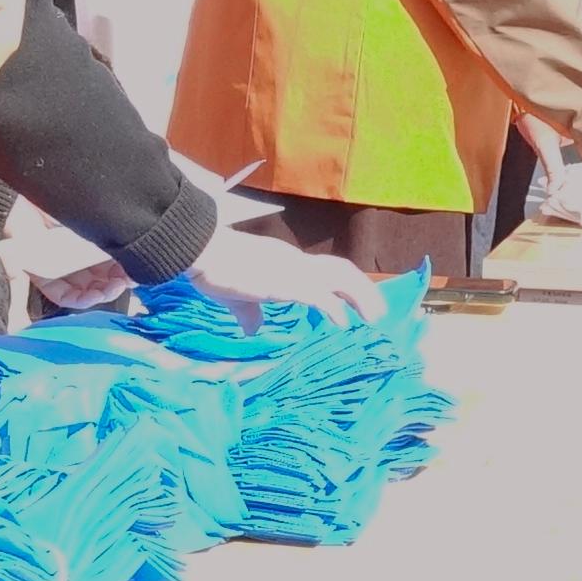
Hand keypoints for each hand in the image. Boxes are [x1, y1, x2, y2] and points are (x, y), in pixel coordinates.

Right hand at [179, 205, 381, 322]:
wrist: (202, 252)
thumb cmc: (215, 269)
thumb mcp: (236, 296)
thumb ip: (248, 311)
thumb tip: (253, 328)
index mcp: (286, 262)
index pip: (324, 270)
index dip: (345, 285)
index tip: (358, 302)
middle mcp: (295, 262)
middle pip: (341, 270)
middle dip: (363, 290)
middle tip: (379, 313)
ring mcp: (292, 270)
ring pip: (339, 278)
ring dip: (360, 297)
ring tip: (374, 317)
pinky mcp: (285, 282)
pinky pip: (317, 295)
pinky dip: (334, 308)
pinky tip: (343, 323)